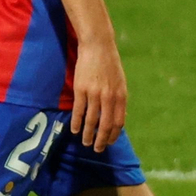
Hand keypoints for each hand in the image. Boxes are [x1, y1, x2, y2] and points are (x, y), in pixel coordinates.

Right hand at [70, 36, 126, 151]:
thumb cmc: (110, 65)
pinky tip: (74, 130)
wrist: (98, 46)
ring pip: (91, 120)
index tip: (109, 142)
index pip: (118, 122)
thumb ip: (119, 100)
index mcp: (121, 96)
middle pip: (105, 125)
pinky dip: (76, 123)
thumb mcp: (121, 82)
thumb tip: (120, 118)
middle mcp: (109, 97)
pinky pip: (78, 111)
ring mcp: (94, 94)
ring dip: (87, 134)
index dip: (113, 135)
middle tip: (97, 149)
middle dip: (101, 140)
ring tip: (85, 142)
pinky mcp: (81, 89)